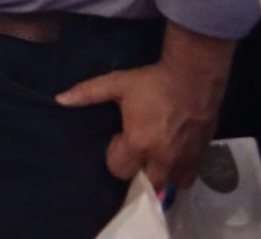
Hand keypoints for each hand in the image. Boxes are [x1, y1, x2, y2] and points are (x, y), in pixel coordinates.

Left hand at [56, 26, 232, 189]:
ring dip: (157, 173)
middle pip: (143, 182)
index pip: (118, 170)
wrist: (193, 76)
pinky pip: (186, 180)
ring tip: (154, 152)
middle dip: (136, 168)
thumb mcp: (117, 83)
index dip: (115, 155)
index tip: (120, 137)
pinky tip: (172, 155)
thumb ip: (87, 93)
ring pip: (166, 183)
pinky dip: (178, 174)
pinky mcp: (201, 158)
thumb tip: (59, 99)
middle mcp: (162, 159)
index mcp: (139, 143)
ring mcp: (184, 161)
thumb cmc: (152, 81)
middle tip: (137, 146)